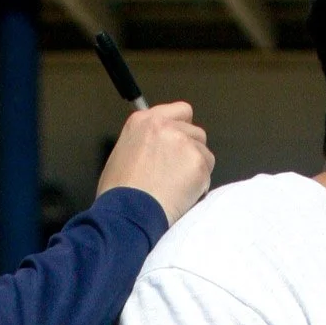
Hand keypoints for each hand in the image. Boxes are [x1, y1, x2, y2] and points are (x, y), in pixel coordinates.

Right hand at [96, 102, 213, 225]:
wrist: (127, 213)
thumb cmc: (118, 193)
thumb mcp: (123, 153)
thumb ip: (145, 143)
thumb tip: (159, 151)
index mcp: (144, 120)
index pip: (181, 111)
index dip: (182, 130)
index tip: (177, 147)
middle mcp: (165, 125)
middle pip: (196, 132)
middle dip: (191, 151)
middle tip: (177, 174)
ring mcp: (183, 142)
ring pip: (205, 152)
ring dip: (197, 169)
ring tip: (178, 189)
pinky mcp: (196, 162)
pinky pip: (207, 173)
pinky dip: (199, 186)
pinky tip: (182, 198)